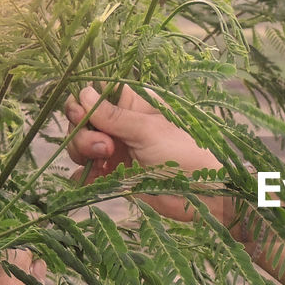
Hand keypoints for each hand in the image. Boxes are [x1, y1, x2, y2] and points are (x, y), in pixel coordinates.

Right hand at [64, 85, 227, 223]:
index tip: (81, 114)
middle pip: (82, 119)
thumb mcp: (148, 130)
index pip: (96, 94)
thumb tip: (83, 92)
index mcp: (134, 104)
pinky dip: (84, 176)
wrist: (203, 193)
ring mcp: (118, 149)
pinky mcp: (115, 174)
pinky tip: (92, 179)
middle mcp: (122, 124)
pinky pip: (87, 172)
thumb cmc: (185, 152)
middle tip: (104, 147)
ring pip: (81, 145)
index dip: (82, 102)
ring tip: (105, 161)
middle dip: (83, 132)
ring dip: (83, 152)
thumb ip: (113, 115)